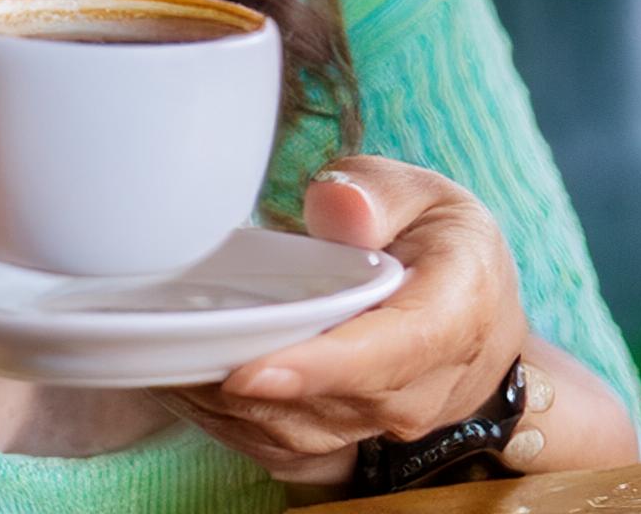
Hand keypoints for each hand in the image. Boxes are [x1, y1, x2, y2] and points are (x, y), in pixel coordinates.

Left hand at [160, 156, 527, 485]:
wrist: (480, 313)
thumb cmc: (441, 242)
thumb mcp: (426, 193)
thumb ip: (378, 194)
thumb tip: (337, 203)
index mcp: (452, 315)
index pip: (382, 356)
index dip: (313, 368)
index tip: (247, 369)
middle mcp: (424, 387)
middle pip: (330, 402)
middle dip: (248, 388)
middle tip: (171, 351)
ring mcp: (386, 423)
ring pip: (301, 435)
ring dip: (229, 411)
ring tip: (160, 363)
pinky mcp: (351, 436)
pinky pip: (286, 448)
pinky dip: (230, 425)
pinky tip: (182, 384)